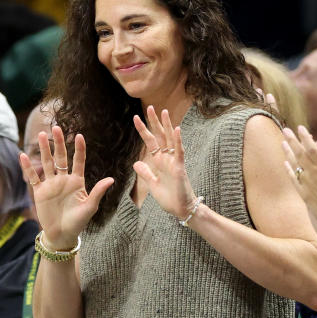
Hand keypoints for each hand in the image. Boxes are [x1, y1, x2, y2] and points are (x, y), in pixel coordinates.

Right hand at [20, 126, 113, 249]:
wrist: (62, 235)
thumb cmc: (78, 222)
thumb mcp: (90, 207)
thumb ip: (98, 192)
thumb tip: (111, 179)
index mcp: (77, 181)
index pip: (78, 161)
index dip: (79, 149)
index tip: (79, 135)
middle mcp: (64, 180)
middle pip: (61, 157)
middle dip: (58, 143)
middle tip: (56, 127)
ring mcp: (51, 184)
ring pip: (47, 163)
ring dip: (44, 149)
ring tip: (41, 135)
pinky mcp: (40, 192)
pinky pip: (33, 177)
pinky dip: (28, 167)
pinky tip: (22, 156)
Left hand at [131, 106, 193, 220]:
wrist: (181, 210)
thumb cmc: (169, 198)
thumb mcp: (152, 184)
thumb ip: (146, 173)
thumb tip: (136, 163)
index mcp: (159, 161)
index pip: (150, 142)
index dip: (143, 130)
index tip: (135, 118)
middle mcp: (167, 158)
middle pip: (159, 136)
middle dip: (154, 122)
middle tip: (149, 107)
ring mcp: (174, 161)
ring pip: (169, 139)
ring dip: (166, 126)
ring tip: (163, 111)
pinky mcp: (180, 168)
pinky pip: (179, 151)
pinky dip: (177, 140)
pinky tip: (176, 129)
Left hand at [281, 125, 316, 229]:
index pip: (312, 148)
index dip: (305, 137)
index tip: (300, 128)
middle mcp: (313, 175)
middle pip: (299, 154)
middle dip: (292, 140)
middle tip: (286, 130)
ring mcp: (306, 185)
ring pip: (294, 165)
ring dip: (288, 152)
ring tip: (283, 142)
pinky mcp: (303, 194)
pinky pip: (293, 179)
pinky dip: (288, 170)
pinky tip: (285, 163)